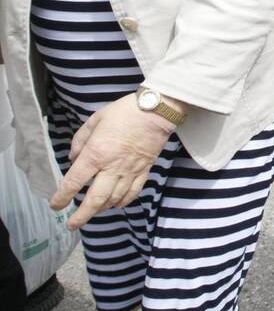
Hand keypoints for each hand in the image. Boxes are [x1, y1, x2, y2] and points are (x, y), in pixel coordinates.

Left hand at [50, 93, 176, 228]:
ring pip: (114, 199)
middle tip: (72, 225)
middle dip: (81, 216)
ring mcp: (130, 171)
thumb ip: (80, 140)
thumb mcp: (95, 120)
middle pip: (94, 199)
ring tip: (93, 212)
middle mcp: (111, 167)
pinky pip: (133, 192)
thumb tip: (74, 158)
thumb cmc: (124, 112)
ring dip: (101, 209)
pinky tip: (116, 204)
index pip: (74, 182)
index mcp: (96, 153)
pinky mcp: (144, 170)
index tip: (56, 205)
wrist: (156, 110)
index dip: (62, 198)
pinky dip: (123, 202)